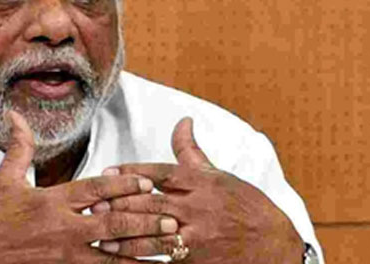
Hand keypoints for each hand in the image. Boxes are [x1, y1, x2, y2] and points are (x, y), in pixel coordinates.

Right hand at [0, 110, 177, 263]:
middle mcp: (61, 229)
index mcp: (50, 201)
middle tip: (173, 221)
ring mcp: (61, 257)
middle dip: (145, 223)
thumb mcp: (1, 180)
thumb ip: (18, 148)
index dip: (124, 185)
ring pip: (111, 259)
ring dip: (141, 257)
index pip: (95, 189)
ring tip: (168, 256)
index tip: (148, 182)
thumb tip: (15, 114)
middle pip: (112, 225)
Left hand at [92, 117, 303, 262]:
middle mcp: (200, 207)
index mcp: (203, 182)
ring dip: (126, 237)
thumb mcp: (219, 175)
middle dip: (121, 204)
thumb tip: (182, 120)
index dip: (131, 172)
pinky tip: (125, 263)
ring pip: (157, 235)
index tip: (107, 172)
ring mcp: (201, 236)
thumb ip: (191, 151)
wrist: (276, 245)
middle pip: (153, 202)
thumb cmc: (244, 205)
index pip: (161, 173)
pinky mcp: (202, 262)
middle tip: (94, 205)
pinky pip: (169, 262)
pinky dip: (146, 263)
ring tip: (102, 237)